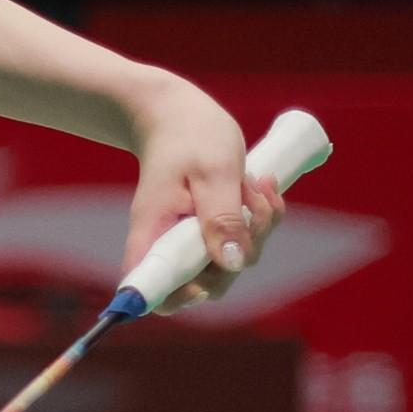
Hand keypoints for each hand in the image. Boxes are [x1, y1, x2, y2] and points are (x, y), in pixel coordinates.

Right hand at [125, 81, 287, 313]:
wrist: (180, 114)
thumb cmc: (189, 135)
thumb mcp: (212, 171)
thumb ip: (222, 218)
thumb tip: (232, 265)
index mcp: (154, 231)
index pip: (151, 286)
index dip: (176, 297)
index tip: (202, 282)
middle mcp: (170, 244)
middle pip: (206, 282)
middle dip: (242, 252)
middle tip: (252, 205)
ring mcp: (193, 240)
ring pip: (233, 263)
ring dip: (257, 230)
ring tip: (257, 185)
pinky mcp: (214, 232)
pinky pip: (243, 245)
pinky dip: (262, 221)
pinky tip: (261, 189)